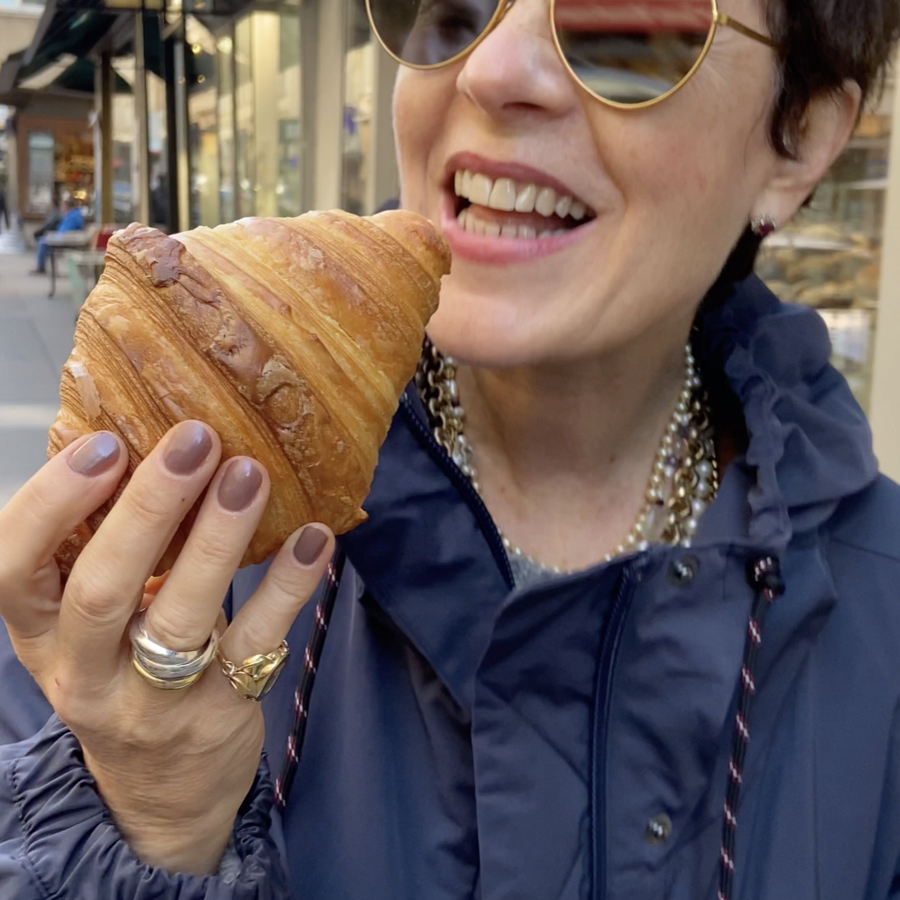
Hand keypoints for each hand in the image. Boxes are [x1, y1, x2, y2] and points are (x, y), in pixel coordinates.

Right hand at [0, 421, 333, 873]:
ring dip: (217, 538)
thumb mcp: (93, 625)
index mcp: (40, 633)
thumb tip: (152, 445)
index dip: (52, 501)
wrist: (162, 792)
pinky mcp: (217, 715)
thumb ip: (110, 551)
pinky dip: (286, 586)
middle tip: (194, 441)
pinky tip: (313, 538)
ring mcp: (151, 703)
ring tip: (250, 474)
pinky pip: (253, 644)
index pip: (12, 567)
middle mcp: (83, 671)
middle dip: (148, 507)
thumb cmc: (127, 675)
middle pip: (100, 589)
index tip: (106, 444)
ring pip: (178, 617)